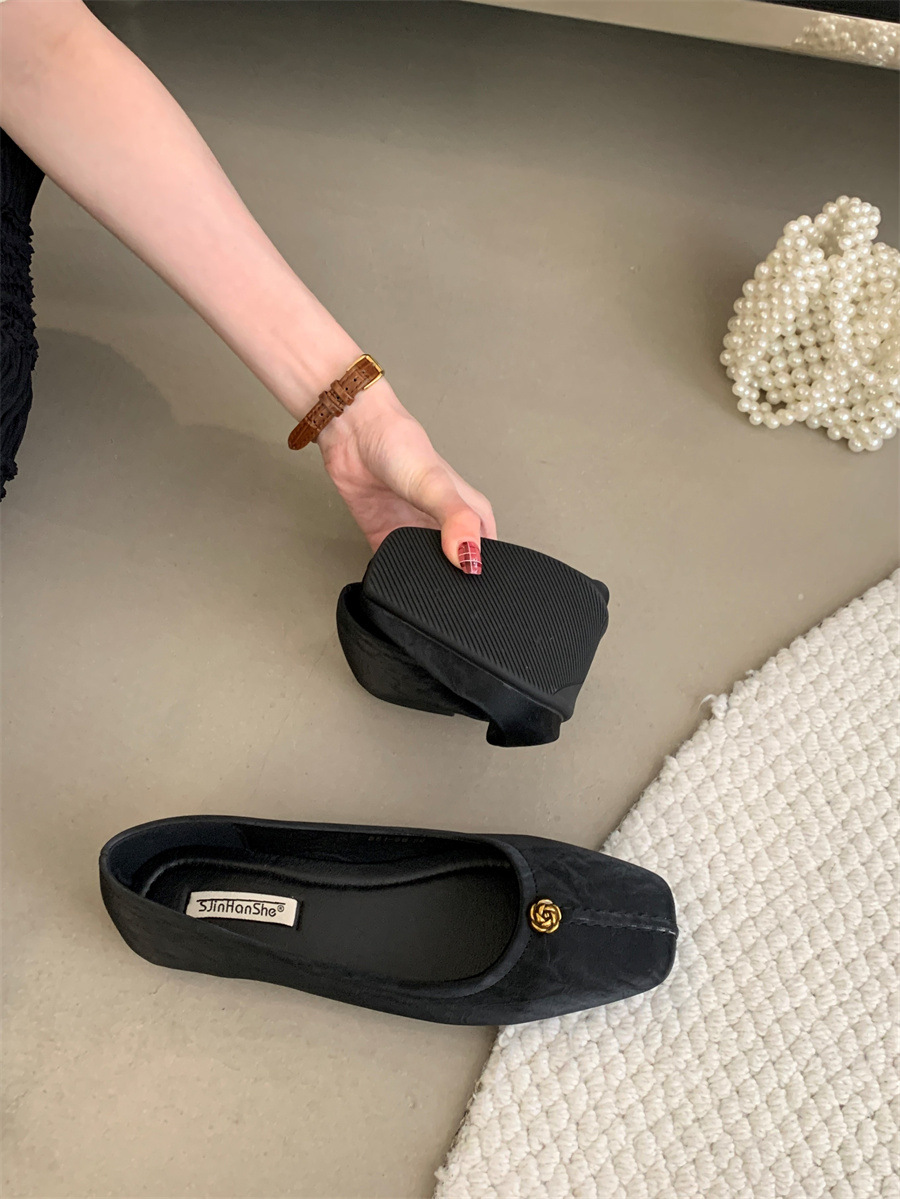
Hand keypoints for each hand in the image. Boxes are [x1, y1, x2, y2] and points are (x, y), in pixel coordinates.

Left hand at [316, 382, 495, 572]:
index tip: (471, 581)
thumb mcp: (438, 485)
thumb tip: (469, 556)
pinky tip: (394, 573)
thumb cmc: (400, 444)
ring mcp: (415, 533)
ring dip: (422, 580)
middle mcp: (445, 526)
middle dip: (451, 583)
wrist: (354, 433)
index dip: (482, 572)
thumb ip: (457, 521)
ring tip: (419, 583)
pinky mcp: (387, 538)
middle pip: (456, 569)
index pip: (487, 555)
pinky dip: (393, 573)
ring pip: (425, 572)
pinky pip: (394, 567)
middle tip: (443, 591)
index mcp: (471, 514)